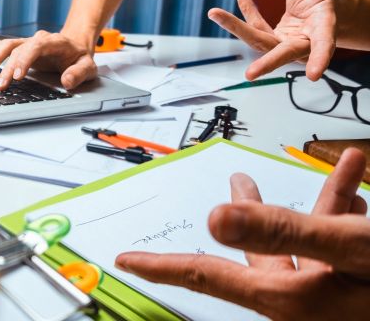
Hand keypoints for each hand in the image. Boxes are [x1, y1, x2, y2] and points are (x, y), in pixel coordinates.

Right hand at [0, 30, 97, 90]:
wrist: (75, 45)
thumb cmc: (80, 57)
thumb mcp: (88, 67)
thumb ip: (79, 73)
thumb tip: (66, 82)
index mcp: (55, 42)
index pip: (37, 46)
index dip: (25, 59)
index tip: (18, 76)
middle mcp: (38, 40)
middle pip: (19, 49)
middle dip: (7, 67)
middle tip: (0, 84)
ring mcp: (28, 43)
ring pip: (8, 45)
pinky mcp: (21, 47)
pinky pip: (4, 46)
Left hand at [115, 148, 369, 320]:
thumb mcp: (348, 248)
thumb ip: (283, 230)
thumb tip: (214, 216)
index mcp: (288, 299)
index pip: (207, 278)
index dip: (161, 267)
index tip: (123, 261)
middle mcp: (305, 301)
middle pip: (254, 254)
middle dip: (241, 216)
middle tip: (232, 183)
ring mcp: (335, 294)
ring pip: (303, 240)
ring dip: (298, 199)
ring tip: (282, 170)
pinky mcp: (361, 279)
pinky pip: (344, 238)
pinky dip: (345, 202)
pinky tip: (355, 168)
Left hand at [208, 0, 369, 80]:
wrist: (317, 1)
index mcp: (324, 28)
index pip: (323, 45)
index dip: (320, 58)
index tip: (314, 75)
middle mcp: (303, 40)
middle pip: (283, 52)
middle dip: (267, 64)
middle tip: (250, 75)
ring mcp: (285, 41)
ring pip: (258, 40)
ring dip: (236, 26)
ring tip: (214, 12)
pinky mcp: (272, 36)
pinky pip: (255, 24)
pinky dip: (246, 9)